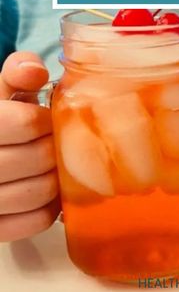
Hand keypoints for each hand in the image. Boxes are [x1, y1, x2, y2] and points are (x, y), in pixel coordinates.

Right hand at [0, 52, 59, 241]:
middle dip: (57, 146)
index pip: (26, 122)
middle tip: (59, 141)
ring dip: (58, 176)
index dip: (48, 119)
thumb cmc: (0, 116)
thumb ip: (17, 71)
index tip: (51, 118)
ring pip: (40, 191)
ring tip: (57, 162)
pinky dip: (52, 205)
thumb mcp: (2, 89)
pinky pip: (36, 220)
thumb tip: (35, 72)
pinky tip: (49, 189)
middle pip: (39, 157)